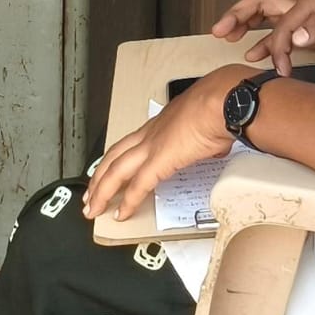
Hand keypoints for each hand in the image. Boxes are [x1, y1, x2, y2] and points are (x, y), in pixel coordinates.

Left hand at [83, 66, 240, 222]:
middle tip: (90, 195)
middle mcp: (151, 133)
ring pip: (115, 171)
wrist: (224, 100)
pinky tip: (121, 214)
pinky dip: (128, 202)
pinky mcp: (159, 161)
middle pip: (113, 157)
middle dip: (98, 178)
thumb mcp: (208, 120)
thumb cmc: (221, 103)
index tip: (111, 171)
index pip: (131, 142)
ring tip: (93, 209)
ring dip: (101, 192)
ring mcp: (152, 146)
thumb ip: (206, 137)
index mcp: (161, 122)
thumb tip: (216, 146)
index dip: (117, 158)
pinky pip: (137, 186)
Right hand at [212, 0, 314, 74]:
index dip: (276, 48)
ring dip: (246, 25)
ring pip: (267, 18)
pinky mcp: (311, 30)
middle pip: (262, 6)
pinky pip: (280, 33)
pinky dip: (265, 41)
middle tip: (218, 30)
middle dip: (238, 15)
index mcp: (311, 3)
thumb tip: (295, 37)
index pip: (280, 26)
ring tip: (225, 35)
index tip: (279, 70)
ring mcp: (307, 17)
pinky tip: (253, 52)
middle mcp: (304, 6)